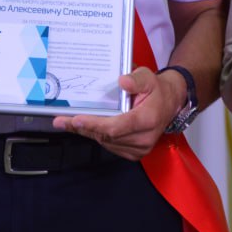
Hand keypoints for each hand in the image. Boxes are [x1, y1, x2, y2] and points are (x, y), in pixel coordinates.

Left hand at [51, 66, 180, 159]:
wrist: (169, 104)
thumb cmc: (156, 90)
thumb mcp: (149, 77)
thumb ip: (136, 79)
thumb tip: (122, 82)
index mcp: (147, 120)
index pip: (116, 126)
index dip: (94, 124)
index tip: (76, 119)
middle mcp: (144, 138)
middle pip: (107, 136)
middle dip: (83, 127)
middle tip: (61, 121)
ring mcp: (140, 148)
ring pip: (106, 142)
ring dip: (88, 132)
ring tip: (68, 123)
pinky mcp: (135, 153)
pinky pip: (110, 146)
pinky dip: (97, 136)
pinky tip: (85, 127)